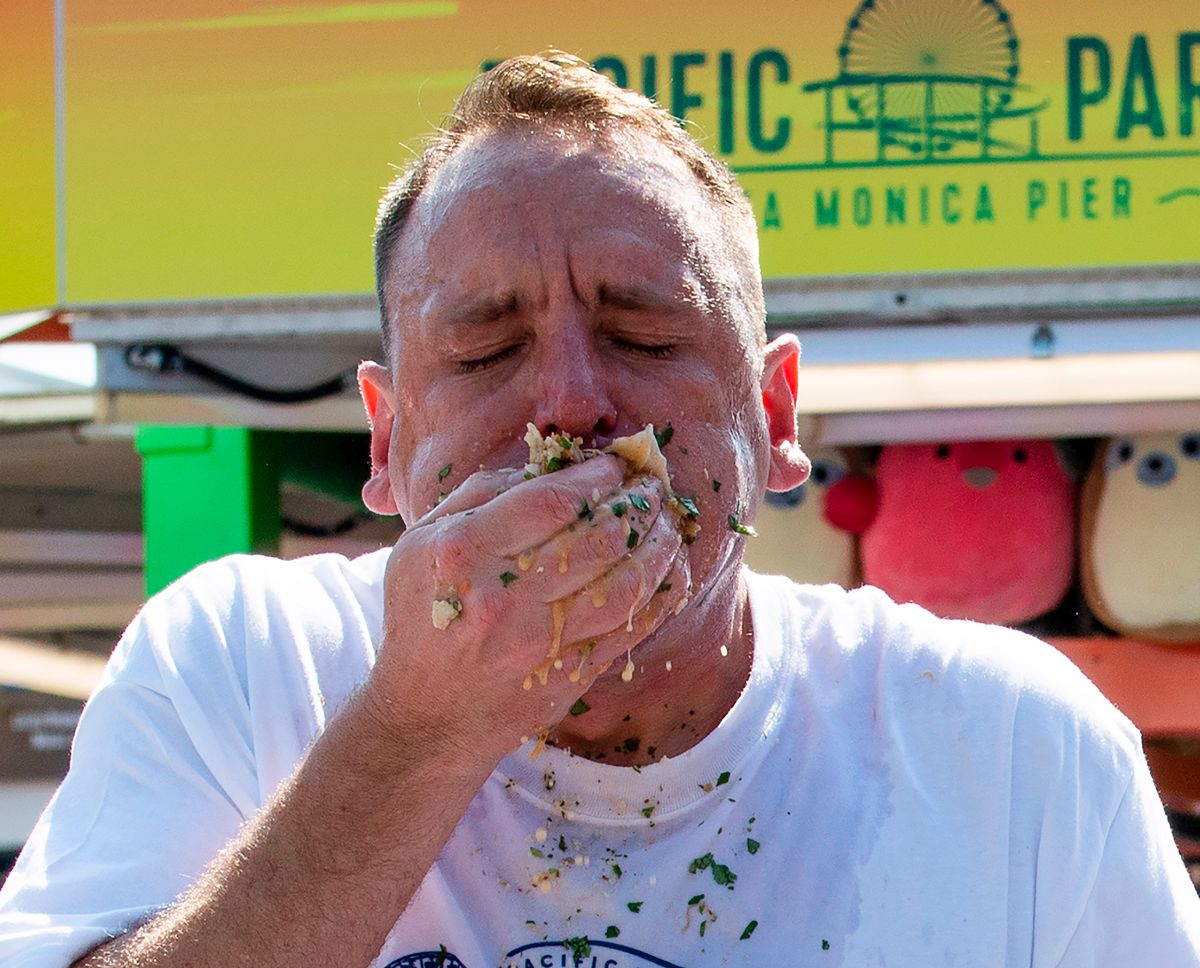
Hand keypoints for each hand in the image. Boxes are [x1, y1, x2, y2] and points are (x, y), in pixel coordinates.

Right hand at [365, 455, 689, 756]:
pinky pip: (634, 629)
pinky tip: (670, 569)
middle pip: (600, 538)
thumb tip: (547, 467)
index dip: (596, 476)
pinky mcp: (571, 675)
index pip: (552, 500)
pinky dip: (662, 593)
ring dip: (661, 545)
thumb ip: (479, 494)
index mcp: (465, 551)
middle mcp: (507, 597)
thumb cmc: (423, 617)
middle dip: (639, 502)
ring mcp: (544, 643)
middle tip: (651, 485)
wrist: (423, 716)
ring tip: (668, 522)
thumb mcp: (420, 542)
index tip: (615, 464)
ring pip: (629, 584)